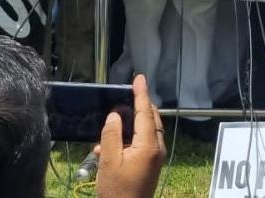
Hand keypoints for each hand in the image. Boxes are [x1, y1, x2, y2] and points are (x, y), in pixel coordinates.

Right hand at [96, 74, 165, 197]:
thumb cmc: (117, 190)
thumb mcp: (109, 161)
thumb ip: (111, 135)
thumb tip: (115, 115)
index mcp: (148, 146)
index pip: (145, 113)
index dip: (141, 94)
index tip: (139, 77)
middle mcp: (156, 149)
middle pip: (149, 119)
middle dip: (137, 107)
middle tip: (123, 96)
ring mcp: (155, 157)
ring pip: (145, 131)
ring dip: (128, 125)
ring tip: (108, 128)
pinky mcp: (150, 164)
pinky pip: (142, 143)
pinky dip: (128, 139)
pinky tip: (107, 147)